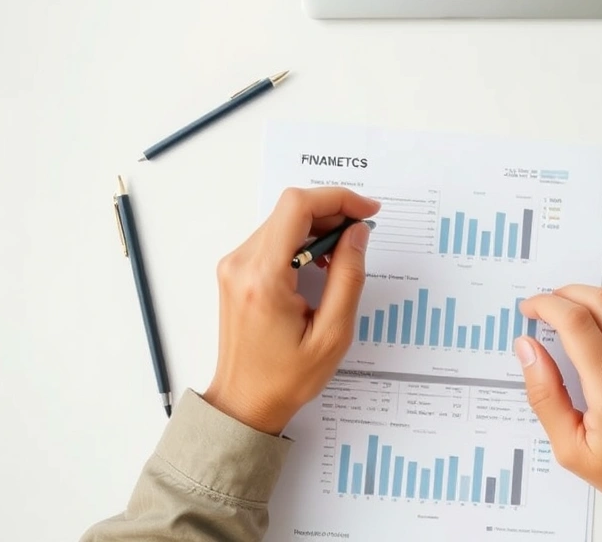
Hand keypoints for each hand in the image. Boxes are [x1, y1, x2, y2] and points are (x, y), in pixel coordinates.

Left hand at [203, 187, 379, 434]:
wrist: (245, 402)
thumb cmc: (286, 378)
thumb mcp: (332, 334)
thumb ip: (348, 277)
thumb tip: (357, 234)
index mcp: (264, 278)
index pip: (297, 207)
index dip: (338, 199)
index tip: (367, 212)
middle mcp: (241, 264)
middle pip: (291, 209)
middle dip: (332, 213)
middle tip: (361, 237)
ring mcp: (234, 266)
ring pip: (282, 220)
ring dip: (318, 227)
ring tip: (342, 257)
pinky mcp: (235, 271)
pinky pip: (273, 237)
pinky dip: (301, 239)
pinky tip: (319, 262)